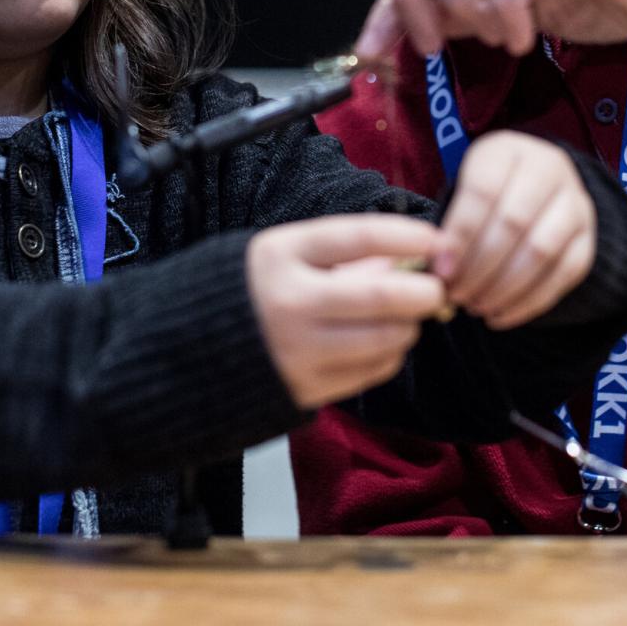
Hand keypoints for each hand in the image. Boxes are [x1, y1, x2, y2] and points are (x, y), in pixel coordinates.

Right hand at [247, 214, 448, 408]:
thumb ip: (343, 255)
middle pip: (380, 296)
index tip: (436, 240)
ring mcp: (296, 350)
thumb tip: (407, 258)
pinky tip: (382, 344)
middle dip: (423, 291)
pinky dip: (389, 355)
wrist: (190, 350)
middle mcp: (287, 302)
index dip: (407, 237)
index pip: (358, 237)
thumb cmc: (251, 291)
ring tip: (405, 318)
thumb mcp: (285, 255)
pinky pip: (370, 372)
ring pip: (384, 338)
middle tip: (436, 289)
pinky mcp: (304, 388)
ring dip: (408, 326)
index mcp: (279, 255)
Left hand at [433, 132, 595, 330]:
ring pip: (542, 250)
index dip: (460, 235)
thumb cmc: (486, 195)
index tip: (441, 271)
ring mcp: (575, 203)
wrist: (535, 191)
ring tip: (476, 307)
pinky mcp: (588, 237)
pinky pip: (563, 274)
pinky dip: (529, 302)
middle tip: (457, 294)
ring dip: (504, 287)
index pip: (483, 191)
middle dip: (480, 267)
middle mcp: (549, 169)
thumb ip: (449, 225)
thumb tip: (436, 270)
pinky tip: (500, 317)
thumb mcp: (463, 191)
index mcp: (507, 150)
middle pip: (514, 222)